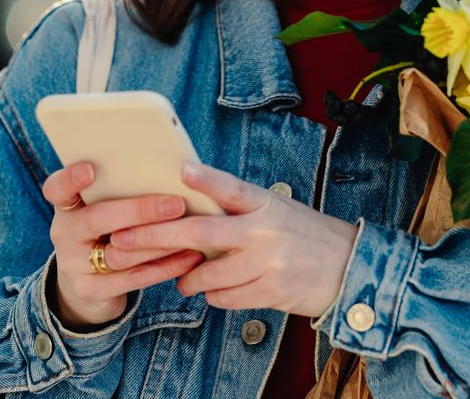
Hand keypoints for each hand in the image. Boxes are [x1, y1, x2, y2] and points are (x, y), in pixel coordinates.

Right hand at [42, 161, 203, 329]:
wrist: (87, 287)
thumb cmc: (106, 234)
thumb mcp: (102, 212)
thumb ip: (122, 193)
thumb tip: (173, 170)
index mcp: (67, 206)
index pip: (57, 189)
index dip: (70, 178)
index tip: (90, 169)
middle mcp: (65, 234)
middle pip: (97, 219)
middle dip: (139, 211)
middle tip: (176, 204)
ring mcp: (74, 265)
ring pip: (119, 252)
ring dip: (159, 241)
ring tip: (190, 229)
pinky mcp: (92, 291)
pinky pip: (133, 279)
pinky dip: (165, 267)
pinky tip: (189, 256)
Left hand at [109, 163, 358, 317]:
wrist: (347, 267)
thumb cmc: (302, 233)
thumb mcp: (276, 208)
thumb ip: (239, 207)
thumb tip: (191, 202)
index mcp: (265, 203)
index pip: (232, 188)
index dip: (207, 180)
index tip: (182, 170)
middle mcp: (263, 232)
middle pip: (200, 232)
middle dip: (155, 236)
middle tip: (122, 239)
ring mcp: (265, 264)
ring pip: (206, 274)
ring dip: (186, 278)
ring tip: (181, 277)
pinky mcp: (268, 292)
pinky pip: (223, 298)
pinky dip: (212, 295)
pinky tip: (214, 290)